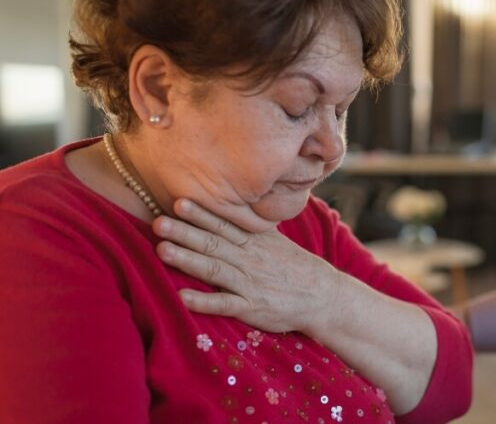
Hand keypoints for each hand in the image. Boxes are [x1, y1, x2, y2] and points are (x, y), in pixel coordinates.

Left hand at [153, 198, 340, 332]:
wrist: (323, 296)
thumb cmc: (295, 267)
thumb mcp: (276, 241)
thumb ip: (250, 227)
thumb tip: (231, 207)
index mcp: (254, 242)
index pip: (224, 224)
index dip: (201, 214)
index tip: (179, 201)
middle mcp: (249, 259)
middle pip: (213, 243)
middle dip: (185, 232)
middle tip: (159, 222)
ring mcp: (250, 283)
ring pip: (215, 269)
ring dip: (188, 260)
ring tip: (162, 250)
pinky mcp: (252, 308)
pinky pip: (225, 304)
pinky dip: (204, 301)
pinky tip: (182, 298)